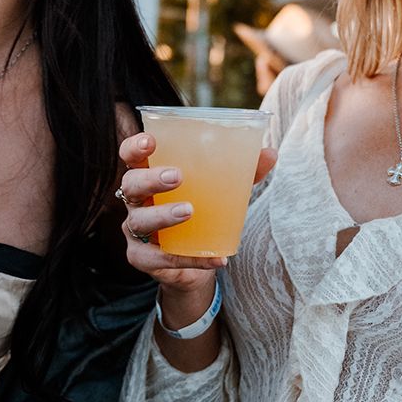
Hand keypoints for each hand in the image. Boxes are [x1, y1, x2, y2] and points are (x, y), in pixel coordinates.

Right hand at [117, 132, 276, 297]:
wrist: (196, 260)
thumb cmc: (203, 212)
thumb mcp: (221, 190)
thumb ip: (241, 171)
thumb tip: (270, 154)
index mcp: (149, 175)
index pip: (131, 156)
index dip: (134, 147)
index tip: (150, 142)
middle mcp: (135, 200)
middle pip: (131, 185)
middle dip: (150, 178)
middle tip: (177, 177)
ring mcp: (135, 230)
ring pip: (139, 221)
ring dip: (163, 215)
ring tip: (190, 211)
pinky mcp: (142, 257)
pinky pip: (162, 258)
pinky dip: (191, 258)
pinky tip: (216, 258)